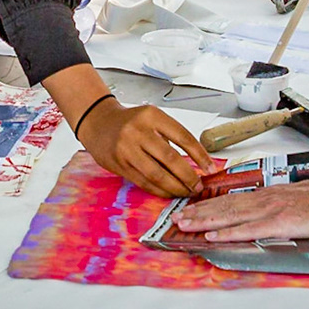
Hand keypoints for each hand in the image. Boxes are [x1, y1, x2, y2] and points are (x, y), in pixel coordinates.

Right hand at [78, 100, 210, 197]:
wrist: (98, 123)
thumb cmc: (130, 122)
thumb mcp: (152, 118)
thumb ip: (170, 136)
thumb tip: (197, 162)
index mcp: (151, 115)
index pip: (183, 137)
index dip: (200, 155)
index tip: (210, 169)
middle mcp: (138, 131)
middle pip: (171, 159)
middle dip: (189, 177)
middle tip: (199, 186)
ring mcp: (127, 149)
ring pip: (157, 175)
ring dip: (175, 187)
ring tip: (187, 192)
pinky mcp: (120, 165)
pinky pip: (144, 182)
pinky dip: (160, 191)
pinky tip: (170, 193)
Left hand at [173, 182, 308, 241]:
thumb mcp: (293, 196)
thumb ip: (276, 202)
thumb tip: (262, 208)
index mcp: (266, 195)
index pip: (231, 200)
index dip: (208, 205)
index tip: (190, 208)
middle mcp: (262, 200)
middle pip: (223, 207)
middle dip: (197, 213)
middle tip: (176, 219)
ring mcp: (268, 212)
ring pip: (229, 216)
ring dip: (204, 222)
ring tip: (184, 225)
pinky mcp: (277, 224)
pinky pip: (247, 230)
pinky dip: (227, 234)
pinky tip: (212, 237)